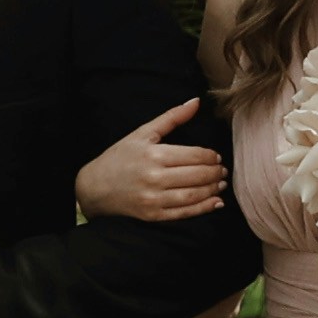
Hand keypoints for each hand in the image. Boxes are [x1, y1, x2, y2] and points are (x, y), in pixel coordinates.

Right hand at [79, 100, 229, 226]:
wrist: (95, 187)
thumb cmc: (120, 158)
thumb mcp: (143, 133)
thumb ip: (172, 117)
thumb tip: (196, 101)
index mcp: (154, 154)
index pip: (195, 155)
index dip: (210, 157)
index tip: (216, 156)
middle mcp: (155, 177)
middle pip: (198, 175)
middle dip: (215, 173)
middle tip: (223, 170)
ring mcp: (154, 199)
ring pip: (194, 195)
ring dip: (213, 190)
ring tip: (221, 184)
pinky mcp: (153, 215)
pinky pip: (185, 213)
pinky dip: (204, 208)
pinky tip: (216, 202)